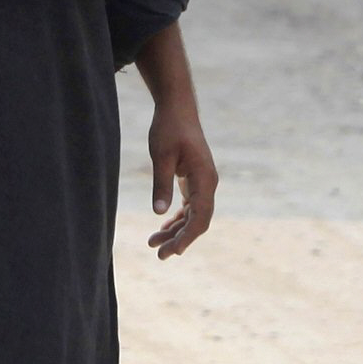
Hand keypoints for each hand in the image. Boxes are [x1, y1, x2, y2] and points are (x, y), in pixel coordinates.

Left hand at [145, 95, 217, 257]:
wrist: (177, 108)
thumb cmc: (169, 128)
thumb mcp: (161, 156)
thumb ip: (161, 184)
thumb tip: (159, 214)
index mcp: (205, 179)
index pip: (201, 216)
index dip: (188, 236)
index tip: (174, 251)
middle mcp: (208, 183)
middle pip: (198, 220)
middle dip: (180, 239)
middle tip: (159, 255)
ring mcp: (203, 182)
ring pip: (193, 215)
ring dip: (176, 231)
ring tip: (154, 244)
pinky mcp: (194, 179)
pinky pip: (189, 206)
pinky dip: (178, 219)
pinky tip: (163, 228)